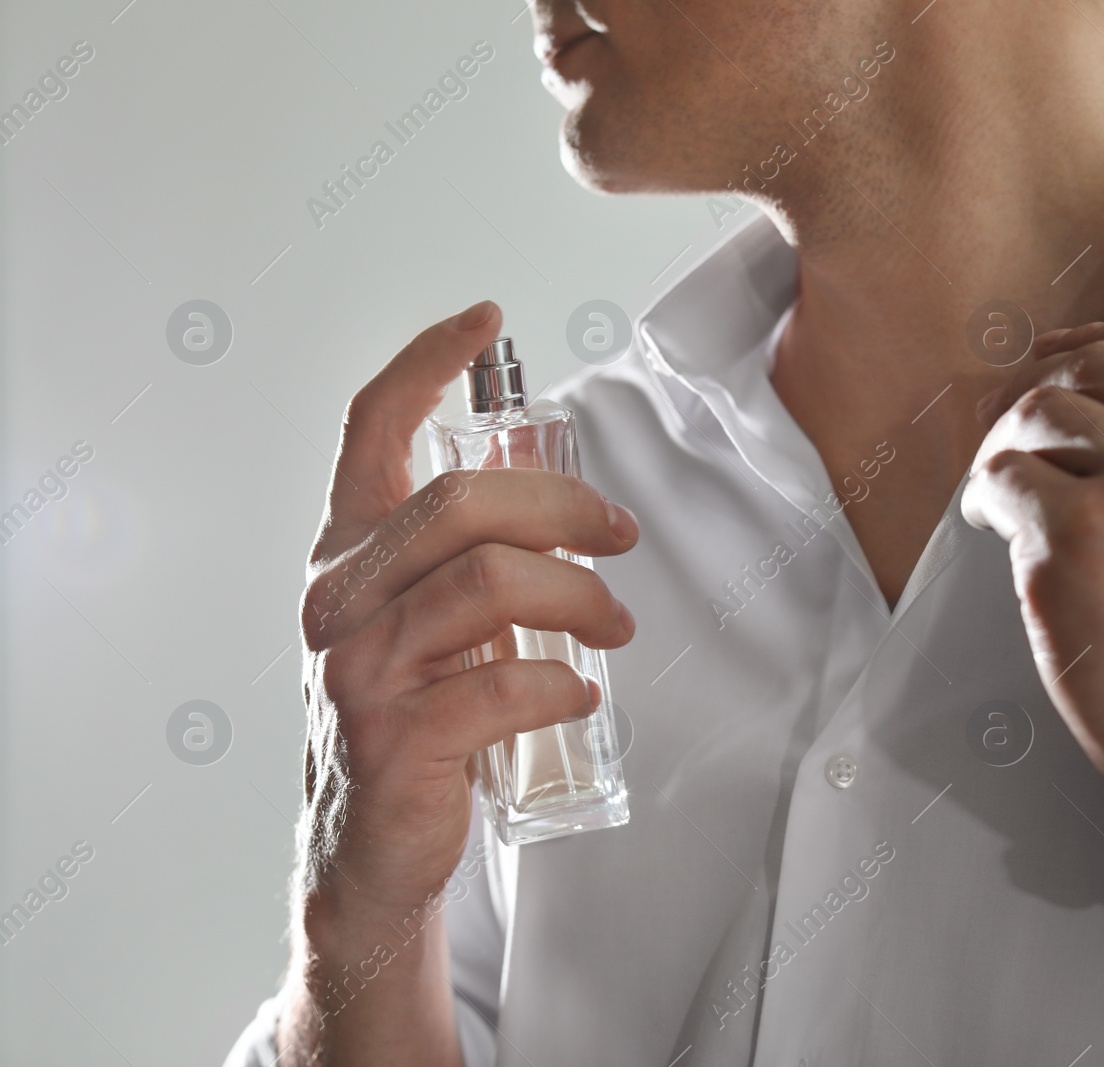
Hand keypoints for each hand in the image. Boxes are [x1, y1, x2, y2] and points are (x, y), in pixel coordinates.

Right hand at [280, 300, 637, 1062]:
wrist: (368, 846)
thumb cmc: (413, 716)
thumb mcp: (425, 621)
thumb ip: (468, 560)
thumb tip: (572, 509)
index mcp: (346, 551)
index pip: (371, 426)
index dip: (427, 361)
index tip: (486, 318)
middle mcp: (338, 596)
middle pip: (464, 502)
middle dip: (564, 507)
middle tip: (620, 537)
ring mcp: (358, 667)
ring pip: (492, 584)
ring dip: (580, 598)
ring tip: (616, 627)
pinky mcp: (396, 736)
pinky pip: (505, 683)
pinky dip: (562, 683)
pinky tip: (580, 692)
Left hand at [961, 312, 1103, 812]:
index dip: (1101, 336)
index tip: (1060, 356)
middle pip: (1097, 364)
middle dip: (1043, 391)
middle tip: (1014, 429)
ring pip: (1039, 412)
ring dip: (1009, 449)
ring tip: (1008, 491)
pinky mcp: (1078, 534)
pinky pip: (999, 476)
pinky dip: (985, 498)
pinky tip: (995, 524)